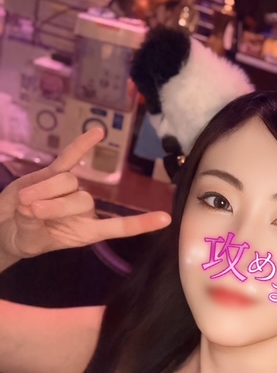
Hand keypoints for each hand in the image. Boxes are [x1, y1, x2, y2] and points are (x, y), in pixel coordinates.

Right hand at [0, 128, 171, 264]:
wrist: (4, 225)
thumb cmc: (23, 237)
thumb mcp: (28, 239)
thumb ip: (33, 223)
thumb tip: (33, 205)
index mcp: (86, 232)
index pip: (119, 227)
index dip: (140, 224)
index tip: (165, 219)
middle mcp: (84, 210)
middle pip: (82, 198)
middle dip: (54, 205)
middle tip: (31, 213)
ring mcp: (70, 189)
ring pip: (69, 181)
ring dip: (44, 189)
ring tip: (25, 202)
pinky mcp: (54, 173)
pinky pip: (70, 157)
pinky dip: (82, 145)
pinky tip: (98, 132)